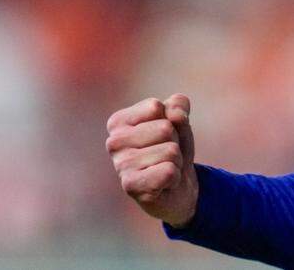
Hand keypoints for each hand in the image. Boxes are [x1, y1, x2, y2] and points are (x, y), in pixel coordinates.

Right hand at [105, 94, 198, 226]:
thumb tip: (175, 114)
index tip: (164, 136)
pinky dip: (174, 177)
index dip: (171, 120)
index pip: (156, 107)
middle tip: (166, 156)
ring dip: (176, 161)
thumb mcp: (179, 120)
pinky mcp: (131, 186)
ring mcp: (120, 165)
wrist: (178, 188)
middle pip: (165, 128)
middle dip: (175, 142)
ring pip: (170, 151)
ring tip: (164, 168)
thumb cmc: (172, 148)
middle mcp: (114, 142)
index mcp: (119, 121)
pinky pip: (169, 171)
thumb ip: (178, 105)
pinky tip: (163, 183)